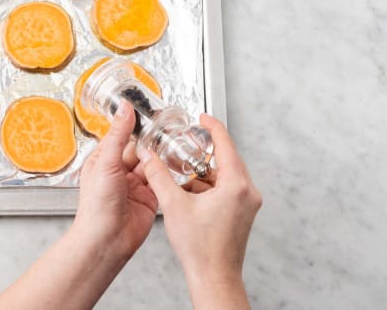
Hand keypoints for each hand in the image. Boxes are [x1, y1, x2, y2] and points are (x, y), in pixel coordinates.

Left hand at [73, 100, 158, 260]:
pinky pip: (160, 180)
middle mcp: (118, 172)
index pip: (120, 135)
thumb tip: (124, 109)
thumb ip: (118, 135)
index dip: (133, 124)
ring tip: (172, 142)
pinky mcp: (149, 198)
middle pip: (139, 148)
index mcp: (103, 160)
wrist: (107, 240)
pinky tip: (174, 163)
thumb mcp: (106, 163)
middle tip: (166, 126)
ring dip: (160, 156)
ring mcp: (134, 185)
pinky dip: (167, 172)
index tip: (147, 111)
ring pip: (151, 163)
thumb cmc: (96, 206)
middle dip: (151, 140)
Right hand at [137, 114, 261, 309]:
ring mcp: (247, 204)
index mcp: (235, 185)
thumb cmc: (201, 248)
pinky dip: (208, 187)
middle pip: (227, 159)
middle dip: (205, 151)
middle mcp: (247, 193)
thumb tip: (148, 157)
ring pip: (225, 176)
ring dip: (204, 173)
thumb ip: (158, 175)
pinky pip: (226, 190)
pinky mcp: (242, 214)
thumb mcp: (173, 204)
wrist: (213, 277)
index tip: (204, 118)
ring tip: (182, 176)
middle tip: (188, 143)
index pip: (226, 144)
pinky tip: (190, 195)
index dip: (213, 127)